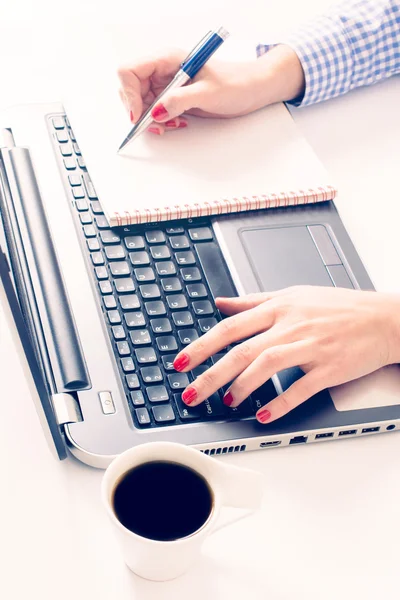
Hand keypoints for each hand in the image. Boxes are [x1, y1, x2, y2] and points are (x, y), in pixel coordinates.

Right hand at [117, 45, 304, 134]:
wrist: (254, 89)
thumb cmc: (236, 83)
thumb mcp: (207, 93)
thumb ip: (179, 101)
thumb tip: (155, 113)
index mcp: (168, 59)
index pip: (130, 71)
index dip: (129, 94)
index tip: (140, 115)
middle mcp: (164, 70)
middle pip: (131, 89)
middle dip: (140, 110)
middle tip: (157, 125)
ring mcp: (168, 84)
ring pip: (143, 104)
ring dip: (152, 119)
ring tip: (174, 124)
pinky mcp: (175, 98)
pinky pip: (156, 112)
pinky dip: (162, 122)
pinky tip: (178, 123)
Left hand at [173, 287, 399, 422]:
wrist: (381, 318)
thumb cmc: (337, 307)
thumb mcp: (292, 295)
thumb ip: (253, 300)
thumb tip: (221, 303)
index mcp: (278, 307)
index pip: (231, 326)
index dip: (202, 345)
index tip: (181, 362)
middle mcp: (290, 325)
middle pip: (242, 350)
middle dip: (211, 373)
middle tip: (190, 392)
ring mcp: (310, 346)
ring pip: (266, 365)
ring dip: (242, 386)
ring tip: (226, 401)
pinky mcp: (328, 368)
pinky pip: (300, 387)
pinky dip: (280, 402)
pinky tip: (264, 414)